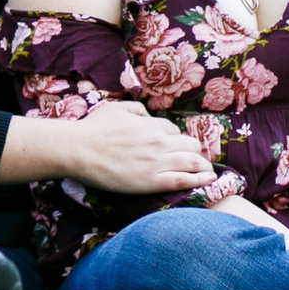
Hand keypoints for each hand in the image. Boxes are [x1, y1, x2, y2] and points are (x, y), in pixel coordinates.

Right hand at [65, 100, 215, 194]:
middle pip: (190, 145)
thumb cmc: (93, 128)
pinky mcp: (152, 181)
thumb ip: (137, 110)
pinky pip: (183, 180)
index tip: (175, 146)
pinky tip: (209, 180)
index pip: (174, 130)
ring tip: (208, 172)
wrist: (79, 150)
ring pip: (192, 162)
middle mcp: (159, 142)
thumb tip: (148, 116)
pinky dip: (199, 180)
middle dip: (194, 151)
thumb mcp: (117, 108)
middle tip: (194, 159)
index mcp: (151, 125)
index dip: (176, 138)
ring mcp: (157, 162)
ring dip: (203, 166)